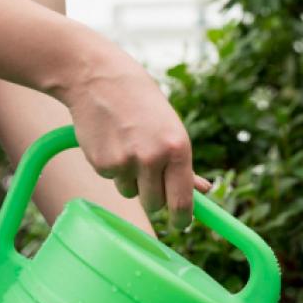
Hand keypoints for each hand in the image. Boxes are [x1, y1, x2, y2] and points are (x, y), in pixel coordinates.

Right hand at [50, 39, 196, 230]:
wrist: (98, 77)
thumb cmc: (142, 104)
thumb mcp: (171, 129)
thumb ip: (184, 164)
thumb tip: (204, 191)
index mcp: (177, 149)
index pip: (182, 200)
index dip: (181, 218)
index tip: (180, 224)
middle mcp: (153, 157)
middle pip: (155, 205)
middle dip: (154, 197)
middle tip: (148, 173)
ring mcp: (126, 161)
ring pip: (131, 193)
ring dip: (131, 180)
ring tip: (127, 145)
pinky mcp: (101, 162)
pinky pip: (111, 179)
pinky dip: (111, 167)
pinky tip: (111, 140)